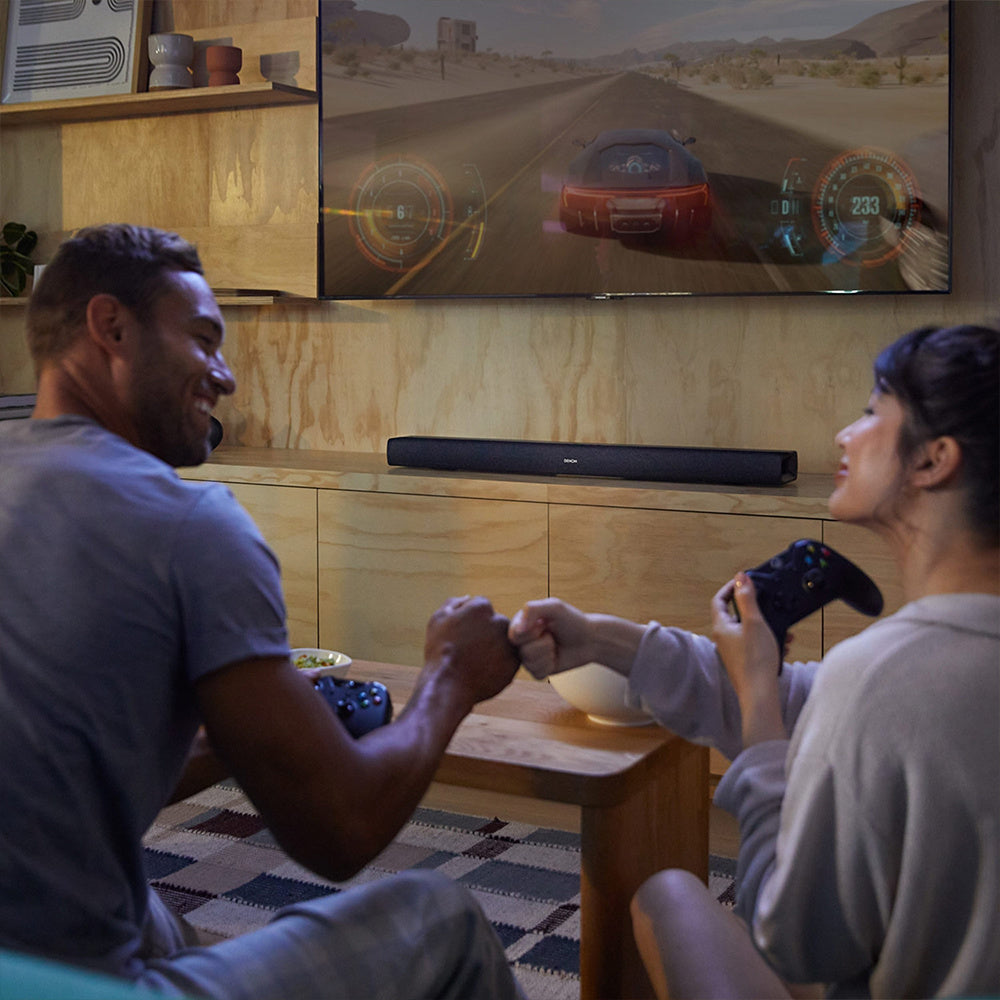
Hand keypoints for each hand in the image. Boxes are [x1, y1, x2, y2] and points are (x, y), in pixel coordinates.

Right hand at [424, 595, 519, 705]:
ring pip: (503, 641)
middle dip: (485, 634)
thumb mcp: (438, 619)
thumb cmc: (440, 651)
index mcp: (482, 607)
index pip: (481, 608)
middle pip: (496, 623)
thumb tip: (468, 597)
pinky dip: (498, 664)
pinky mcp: (514, 663)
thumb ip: (454, 603)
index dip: (469, 623)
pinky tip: (482, 670)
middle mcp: (500, 621)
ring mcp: (509, 643)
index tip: (461, 636)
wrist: (448, 685)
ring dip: (493, 648)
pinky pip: (508, 660)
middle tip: (468, 650)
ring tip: (475, 662)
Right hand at [508, 598, 598, 678]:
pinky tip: (555, 658)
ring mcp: (529, 656)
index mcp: (521, 623)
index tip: (545, 625)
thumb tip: (518, 630)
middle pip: (522, 652)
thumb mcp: (554, 607)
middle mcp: (523, 640)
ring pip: (529, 664)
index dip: (532, 633)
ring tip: (555, 646)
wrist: (589, 640)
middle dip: (543, 645)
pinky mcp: (538, 669)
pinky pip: (536, 674)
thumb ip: (532, 609)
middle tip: (552, 637)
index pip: (514, 635)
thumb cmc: (572, 620)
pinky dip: (549, 666)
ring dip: (547, 655)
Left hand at [711, 574, 785, 746]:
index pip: (719, 600)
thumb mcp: (754, 623)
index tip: (745, 581)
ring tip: (783, 629)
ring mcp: (733, 651)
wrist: (760, 695)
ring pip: (749, 630)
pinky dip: (768, 640)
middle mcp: (723, 638)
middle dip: (756, 608)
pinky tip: (784, 644)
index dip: (730, 588)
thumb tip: (740, 578)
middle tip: (769, 604)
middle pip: (736, 614)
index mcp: (721, 627)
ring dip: (766, 626)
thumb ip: (747, 599)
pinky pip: (755, 643)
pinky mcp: (743, 661)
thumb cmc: (756, 660)